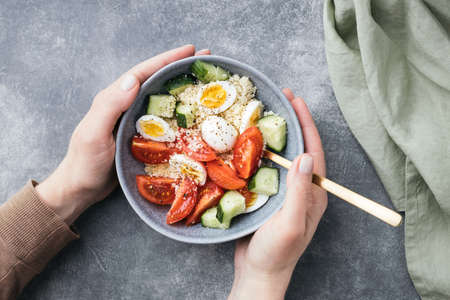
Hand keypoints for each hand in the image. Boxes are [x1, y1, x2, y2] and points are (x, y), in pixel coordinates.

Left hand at [36, 45, 210, 224]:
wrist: (81, 189)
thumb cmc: (85, 164)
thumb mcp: (94, 134)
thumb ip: (110, 106)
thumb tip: (133, 79)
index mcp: (113, 99)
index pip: (142, 72)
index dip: (166, 60)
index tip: (190, 50)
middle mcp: (125, 105)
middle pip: (155, 80)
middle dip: (179, 68)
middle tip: (204, 59)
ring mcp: (133, 120)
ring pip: (160, 97)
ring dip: (181, 87)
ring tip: (204, 81)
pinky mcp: (141, 136)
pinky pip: (163, 118)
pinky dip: (178, 112)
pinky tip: (192, 114)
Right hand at [229, 89, 327, 299]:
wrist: (258, 272)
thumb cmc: (277, 252)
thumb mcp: (291, 223)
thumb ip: (299, 191)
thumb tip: (307, 155)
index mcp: (314, 193)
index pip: (314, 152)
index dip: (306, 124)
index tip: (297, 101)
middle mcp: (302, 189)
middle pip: (299, 149)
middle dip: (292, 122)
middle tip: (280, 98)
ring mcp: (285, 192)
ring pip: (282, 156)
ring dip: (275, 134)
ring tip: (264, 113)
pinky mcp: (268, 196)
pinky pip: (266, 168)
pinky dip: (260, 152)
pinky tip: (248, 142)